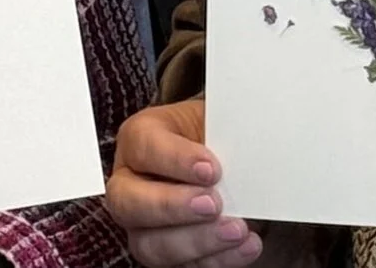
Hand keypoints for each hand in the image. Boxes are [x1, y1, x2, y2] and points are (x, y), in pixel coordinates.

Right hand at [108, 100, 257, 267]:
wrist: (227, 163)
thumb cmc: (214, 136)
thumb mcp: (216, 121)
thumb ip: (222, 131)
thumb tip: (247, 144)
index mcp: (139, 139)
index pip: (142, 146)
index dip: (175, 160)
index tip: (211, 168)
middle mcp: (131, 185)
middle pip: (128, 203)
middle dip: (172, 206)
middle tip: (213, 204)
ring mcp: (144, 226)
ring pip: (150, 245)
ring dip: (197, 241)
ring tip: (237, 230)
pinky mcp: (167, 254)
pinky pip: (183, 267)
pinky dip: (217, 260)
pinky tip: (245, 246)